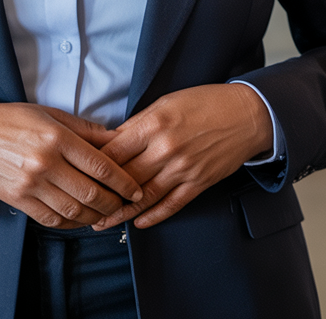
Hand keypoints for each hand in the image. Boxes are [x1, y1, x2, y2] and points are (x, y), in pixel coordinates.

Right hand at [0, 103, 142, 228]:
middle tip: (124, 204)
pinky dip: (71, 224)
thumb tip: (117, 139)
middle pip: (91, 193)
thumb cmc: (13, 121)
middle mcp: (45, 162)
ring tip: (105, 214)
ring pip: (74, 212)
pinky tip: (80, 219)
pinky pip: (52, 220)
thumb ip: (85, 130)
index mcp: (56, 137)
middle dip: (114, 204)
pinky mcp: (19, 200)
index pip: (100, 165)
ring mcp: (31, 184)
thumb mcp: (50, 114)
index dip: (123, 181)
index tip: (135, 189)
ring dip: (95, 217)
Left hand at [92, 83, 272, 230]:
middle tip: (84, 204)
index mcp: (154, 124)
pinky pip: (172, 204)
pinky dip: (154, 216)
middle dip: (102, 193)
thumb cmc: (204, 102)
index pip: (115, 150)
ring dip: (123, 212)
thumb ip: (139, 124)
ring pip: (146, 196)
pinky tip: (140, 223)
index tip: (80, 173)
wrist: (245, 115)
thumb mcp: (166, 103)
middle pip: (126, 177)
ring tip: (104, 222)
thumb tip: (113, 141)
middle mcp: (166, 148)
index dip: (95, 164)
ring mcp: (183, 169)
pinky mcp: (198, 183)